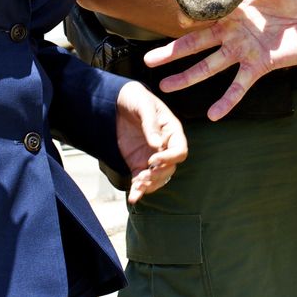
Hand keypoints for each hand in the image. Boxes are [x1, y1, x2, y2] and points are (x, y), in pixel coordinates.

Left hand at [115, 81, 187, 203]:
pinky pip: (141, 180)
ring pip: (158, 178)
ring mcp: (151, 156)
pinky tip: (133, 198)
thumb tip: (157, 145)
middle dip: (159, 174)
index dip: (169, 158)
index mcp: (172, 131)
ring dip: (150, 185)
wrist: (116, 101)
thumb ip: (150, 123)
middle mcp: (165, 146)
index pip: (180, 150)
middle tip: (144, 175)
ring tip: (137, 185)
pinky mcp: (137, 163)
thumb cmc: (135, 98)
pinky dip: (138, 190)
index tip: (153, 159)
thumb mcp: (143, 104)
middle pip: (171, 168)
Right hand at [144, 0, 296, 120]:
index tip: (162, 17)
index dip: (183, 16)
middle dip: (171, 54)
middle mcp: (233, 33)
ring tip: (165, 88)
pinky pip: (240, 86)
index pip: (202, 14)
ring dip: (188, 77)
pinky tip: (213, 115)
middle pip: (195, 45)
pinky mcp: (260, 66)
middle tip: (147, 62)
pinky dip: (227, 101)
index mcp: (233, 11)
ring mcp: (244, 51)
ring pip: (209, 67)